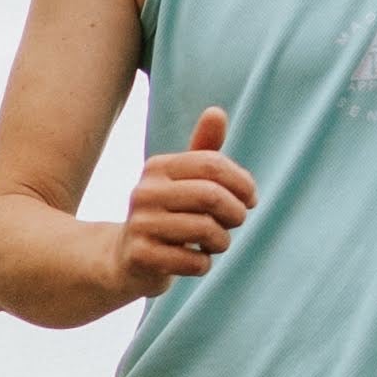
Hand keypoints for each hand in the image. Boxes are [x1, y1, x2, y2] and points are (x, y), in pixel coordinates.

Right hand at [112, 106, 255, 300]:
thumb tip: (216, 112)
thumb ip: (204, 150)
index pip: (213, 164)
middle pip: (212, 195)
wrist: (126, 258)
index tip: (250, 198)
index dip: (243, 182)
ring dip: (222, 241)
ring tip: (215, 243)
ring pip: (205, 230)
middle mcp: (144, 192)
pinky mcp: (141, 256)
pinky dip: (204, 264)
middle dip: (236, 213)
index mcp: (157, 167)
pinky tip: (195, 260)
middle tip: (237, 222)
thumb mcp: (184, 181)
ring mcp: (140, 224)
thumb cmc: (168, 214)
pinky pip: (193, 261)